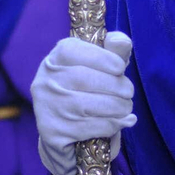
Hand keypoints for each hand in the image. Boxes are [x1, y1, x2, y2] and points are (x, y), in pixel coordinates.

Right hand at [32, 32, 136, 174]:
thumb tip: (121, 41)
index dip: (102, 58)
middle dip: (115, 86)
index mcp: (55, 59)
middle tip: (129, 93)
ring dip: (116, 107)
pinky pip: (88, 127)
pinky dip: (111, 125)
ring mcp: (46, 107)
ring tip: (126, 108)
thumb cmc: (87, 93)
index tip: (120, 68)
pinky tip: (121, 122)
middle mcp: (45, 81)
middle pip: (83, 79)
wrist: (64, 133)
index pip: (73, 51)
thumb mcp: (100, 68)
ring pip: (87, 105)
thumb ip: (113, 52)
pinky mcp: (52, 132)